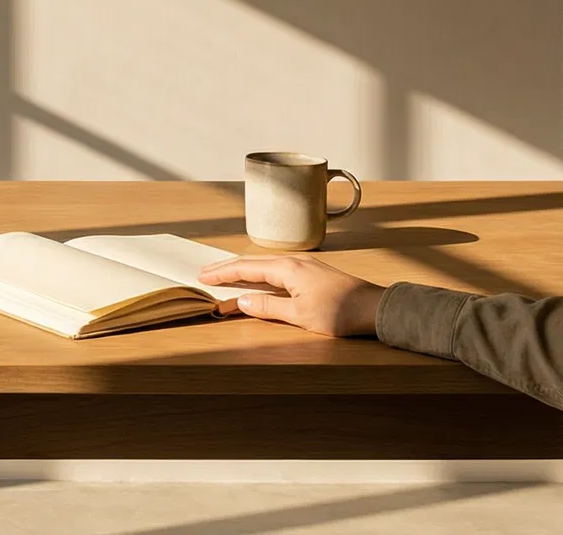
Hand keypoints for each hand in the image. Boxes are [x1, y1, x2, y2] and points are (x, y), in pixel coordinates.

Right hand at [198, 255, 386, 336]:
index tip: (202, 275)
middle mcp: (293, 262)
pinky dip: (259, 271)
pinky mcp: (312, 272)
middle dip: (227, 266)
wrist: (375, 308)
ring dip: (242, 268)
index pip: (245, 268)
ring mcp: (304, 265)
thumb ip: (269, 307)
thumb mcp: (300, 315)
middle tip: (205, 271)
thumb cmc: (339, 312)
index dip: (222, 272)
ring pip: (264, 263)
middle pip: (252, 261)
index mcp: (287, 269)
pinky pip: (276, 268)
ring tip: (225, 273)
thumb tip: (243, 301)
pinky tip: (258, 277)